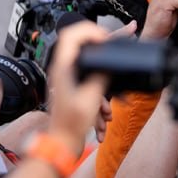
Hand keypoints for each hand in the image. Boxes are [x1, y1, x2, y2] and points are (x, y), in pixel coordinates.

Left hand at [46, 21, 109, 152]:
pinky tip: (104, 121)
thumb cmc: (70, 125)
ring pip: (92, 74)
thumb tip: (109, 63)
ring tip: (108, 113)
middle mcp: (63, 72)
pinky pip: (92, 89)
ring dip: (105, 91)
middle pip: (84, 52)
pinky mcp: (74, 93)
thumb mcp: (91, 97)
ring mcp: (68, 82)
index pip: (72, 35)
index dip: (90, 31)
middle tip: (116, 62)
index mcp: (63, 68)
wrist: (61, 147)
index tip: (106, 39)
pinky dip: (101, 102)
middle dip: (104, 62)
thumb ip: (101, 76)